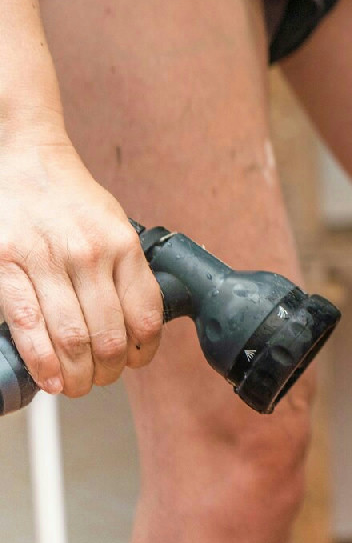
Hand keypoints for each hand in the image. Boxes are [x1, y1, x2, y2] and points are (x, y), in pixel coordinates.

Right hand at [0, 130, 161, 396]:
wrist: (25, 157)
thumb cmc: (71, 197)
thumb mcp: (115, 225)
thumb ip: (126, 268)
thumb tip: (137, 321)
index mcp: (122, 245)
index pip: (146, 315)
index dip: (144, 351)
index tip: (136, 362)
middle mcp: (89, 254)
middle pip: (110, 336)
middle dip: (109, 371)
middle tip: (102, 380)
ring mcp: (46, 260)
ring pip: (71, 338)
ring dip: (78, 375)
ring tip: (77, 385)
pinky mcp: (6, 265)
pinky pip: (28, 325)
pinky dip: (42, 361)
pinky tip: (50, 379)